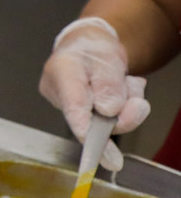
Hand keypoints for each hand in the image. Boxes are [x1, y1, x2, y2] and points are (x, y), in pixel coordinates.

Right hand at [40, 17, 148, 171]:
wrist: (88, 44)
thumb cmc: (93, 48)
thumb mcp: (108, 58)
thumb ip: (109, 84)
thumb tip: (109, 111)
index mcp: (62, 72)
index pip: (74, 107)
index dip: (87, 131)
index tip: (100, 153)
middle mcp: (57, 92)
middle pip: (90, 120)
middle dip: (121, 117)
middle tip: (140, 104)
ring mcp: (65, 105)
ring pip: (101, 122)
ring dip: (124, 107)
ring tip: (128, 83)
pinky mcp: (76, 112)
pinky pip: (104, 119)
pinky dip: (120, 108)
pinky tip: (120, 90)